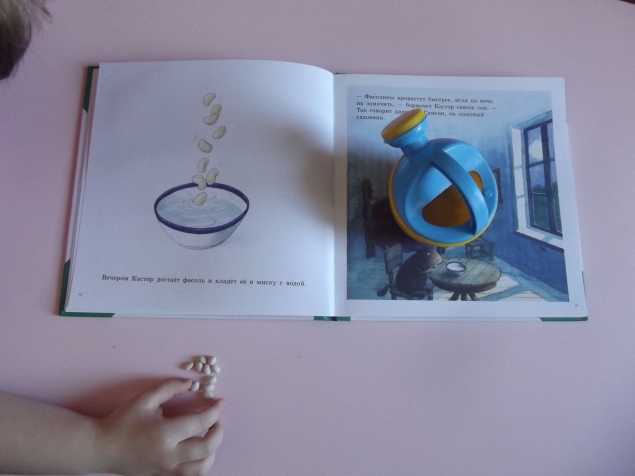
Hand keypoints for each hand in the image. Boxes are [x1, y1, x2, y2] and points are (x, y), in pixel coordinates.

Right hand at [94, 379, 223, 475]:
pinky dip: (200, 465)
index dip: (215, 411)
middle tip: (217, 421)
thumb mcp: (145, 399)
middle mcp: (168, 456)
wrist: (102, 448)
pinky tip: (198, 452)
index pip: (201, 423)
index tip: (219, 402)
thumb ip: (170, 388)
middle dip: (218, 432)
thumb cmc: (122, 421)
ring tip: (209, 437)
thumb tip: (191, 383)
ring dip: (212, 452)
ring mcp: (166, 470)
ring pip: (202, 468)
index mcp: (165, 434)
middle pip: (207, 448)